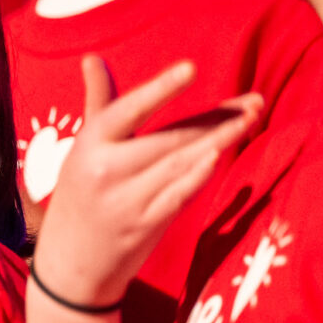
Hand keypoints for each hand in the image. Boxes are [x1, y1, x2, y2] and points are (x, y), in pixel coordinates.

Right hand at [35, 57, 262, 306]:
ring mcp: (127, 201)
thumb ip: (96, 101)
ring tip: (250, 118)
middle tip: (253, 101)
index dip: (160, 89)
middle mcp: (106, 171)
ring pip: (180, 163)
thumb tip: (93, 57)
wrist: (69, 265)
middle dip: (214, 119)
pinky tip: (222, 155)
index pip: (129, 110)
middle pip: (169, 138)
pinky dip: (200, 174)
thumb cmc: (78, 197)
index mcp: (88, 145)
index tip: (190, 69)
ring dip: (220, 139)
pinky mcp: (145, 226)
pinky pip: (179, 194)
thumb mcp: (80, 148)